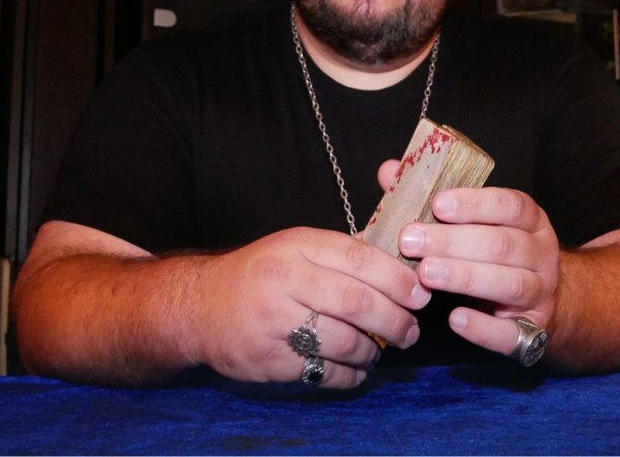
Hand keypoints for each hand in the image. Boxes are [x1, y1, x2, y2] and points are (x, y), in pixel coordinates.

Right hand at [190, 226, 429, 387]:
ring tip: (380, 350)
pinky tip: (355, 368)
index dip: (397, 279)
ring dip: (372, 350)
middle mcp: (285, 280)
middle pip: (356, 302)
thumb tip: (403, 270)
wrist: (199, 307)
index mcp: (297, 246)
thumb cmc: (259, 275)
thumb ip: (342, 256)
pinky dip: (349, 374)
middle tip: (410, 332)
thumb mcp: (295, 249)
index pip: (359, 258)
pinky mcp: (269, 360)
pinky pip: (324, 372)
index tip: (420, 294)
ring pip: (344, 341)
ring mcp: (274, 322)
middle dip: (394, 320)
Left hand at [378, 160, 559, 359]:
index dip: (475, 203)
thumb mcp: (471, 222)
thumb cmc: (491, 253)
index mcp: (530, 220)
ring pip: (510, 283)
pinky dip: (483, 327)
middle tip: (411, 241)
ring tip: (426, 273)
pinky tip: (455, 318)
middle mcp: (541, 254)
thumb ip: (431, 198)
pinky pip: (511, 332)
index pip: (511, 205)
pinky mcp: (532, 330)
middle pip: (503, 244)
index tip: (437, 204)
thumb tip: (389, 171)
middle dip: (454, 242)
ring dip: (466, 277)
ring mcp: (540, 293)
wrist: (536, 301)